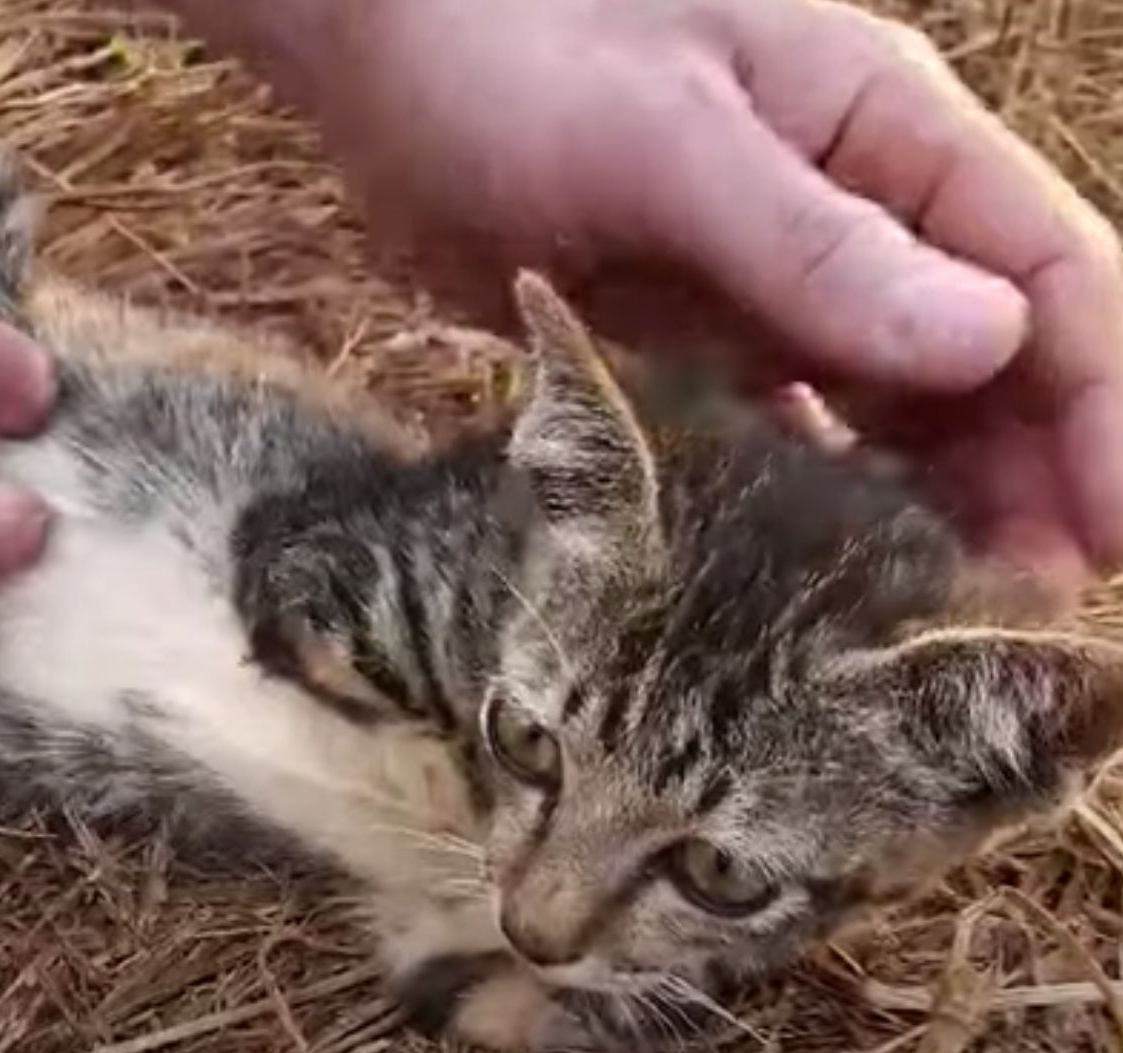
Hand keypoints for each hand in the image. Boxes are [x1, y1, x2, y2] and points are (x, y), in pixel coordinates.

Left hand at [301, 0, 1122, 593]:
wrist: (381, 65)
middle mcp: (851, 215)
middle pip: (985, 362)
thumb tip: (988, 344)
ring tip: (930, 618)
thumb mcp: (666, 137)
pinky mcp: (689, 340)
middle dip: (1026, 479)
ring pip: (889, 409)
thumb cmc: (512, 52)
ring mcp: (769, 284)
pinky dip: (809, 497)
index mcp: (886, 135)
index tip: (1115, 540)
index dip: (1102, 410)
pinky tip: (813, 572)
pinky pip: (779, 430)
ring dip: (925, 506)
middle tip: (1022, 617)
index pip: (1048, 275)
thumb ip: (815, 240)